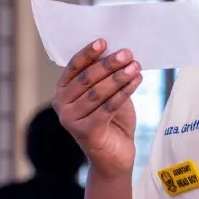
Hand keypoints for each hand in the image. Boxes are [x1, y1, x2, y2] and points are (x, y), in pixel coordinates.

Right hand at [52, 39, 142, 178]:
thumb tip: (119, 52)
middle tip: (127, 54)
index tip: (104, 41)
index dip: (88, 54)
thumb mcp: (108, 94)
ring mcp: (71, 120)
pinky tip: (136, 81)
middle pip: (86, 79)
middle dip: (108, 64)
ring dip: (119, 77)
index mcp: (63, 91)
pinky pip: (107, 107)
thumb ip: (107, 77)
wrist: (115, 156)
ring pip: (98, 93)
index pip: (74, 67)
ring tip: (135, 66)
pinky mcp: (85, 131)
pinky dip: (123, 92)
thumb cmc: (112, 121)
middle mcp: (62, 105)